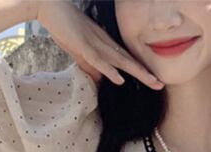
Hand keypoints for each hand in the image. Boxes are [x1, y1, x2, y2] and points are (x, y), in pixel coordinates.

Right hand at [33, 0, 163, 89]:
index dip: (140, 69)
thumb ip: (92, 64)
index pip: (126, 59)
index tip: (154, 80)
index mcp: (105, 44)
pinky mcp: (83, 45)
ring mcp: (95, 43)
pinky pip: (98, 60)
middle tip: (160, 84)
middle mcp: (104, 43)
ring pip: (119, 61)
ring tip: (151, 82)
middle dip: (145, 73)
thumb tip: (102, 80)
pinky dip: (109, 70)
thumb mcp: (81, 50)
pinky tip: (120, 80)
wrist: (49, 5)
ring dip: (136, 72)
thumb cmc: (65, 27)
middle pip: (128, 61)